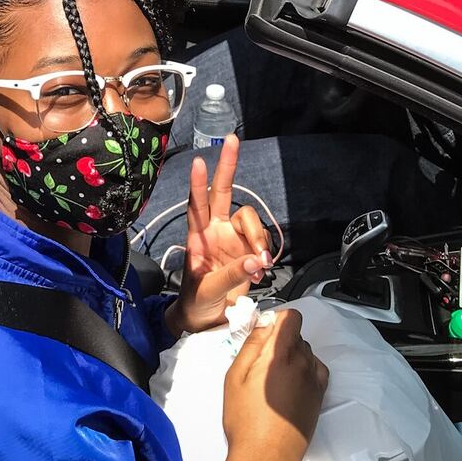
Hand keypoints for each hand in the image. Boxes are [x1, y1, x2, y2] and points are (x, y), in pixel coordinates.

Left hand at [166, 135, 275, 335]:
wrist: (207, 320)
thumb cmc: (197, 302)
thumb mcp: (208, 291)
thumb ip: (230, 274)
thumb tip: (255, 260)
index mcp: (198, 236)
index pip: (197, 204)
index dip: (197, 184)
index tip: (198, 162)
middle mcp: (215, 230)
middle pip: (223, 192)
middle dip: (228, 165)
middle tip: (233, 139)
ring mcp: (233, 239)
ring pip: (250, 220)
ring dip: (258, 237)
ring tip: (260, 264)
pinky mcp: (249, 250)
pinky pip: (262, 241)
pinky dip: (265, 253)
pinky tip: (259, 272)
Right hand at [221, 309, 326, 460]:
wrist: (266, 457)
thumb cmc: (245, 419)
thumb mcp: (235, 376)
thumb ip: (252, 344)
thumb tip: (263, 323)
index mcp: (280, 354)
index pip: (292, 318)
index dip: (277, 319)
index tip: (263, 332)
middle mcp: (303, 363)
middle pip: (296, 335)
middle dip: (280, 340)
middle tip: (261, 360)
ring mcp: (314, 380)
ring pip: (306, 352)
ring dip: (292, 356)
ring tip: (273, 379)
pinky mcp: (320, 396)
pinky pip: (316, 369)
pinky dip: (305, 369)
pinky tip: (290, 384)